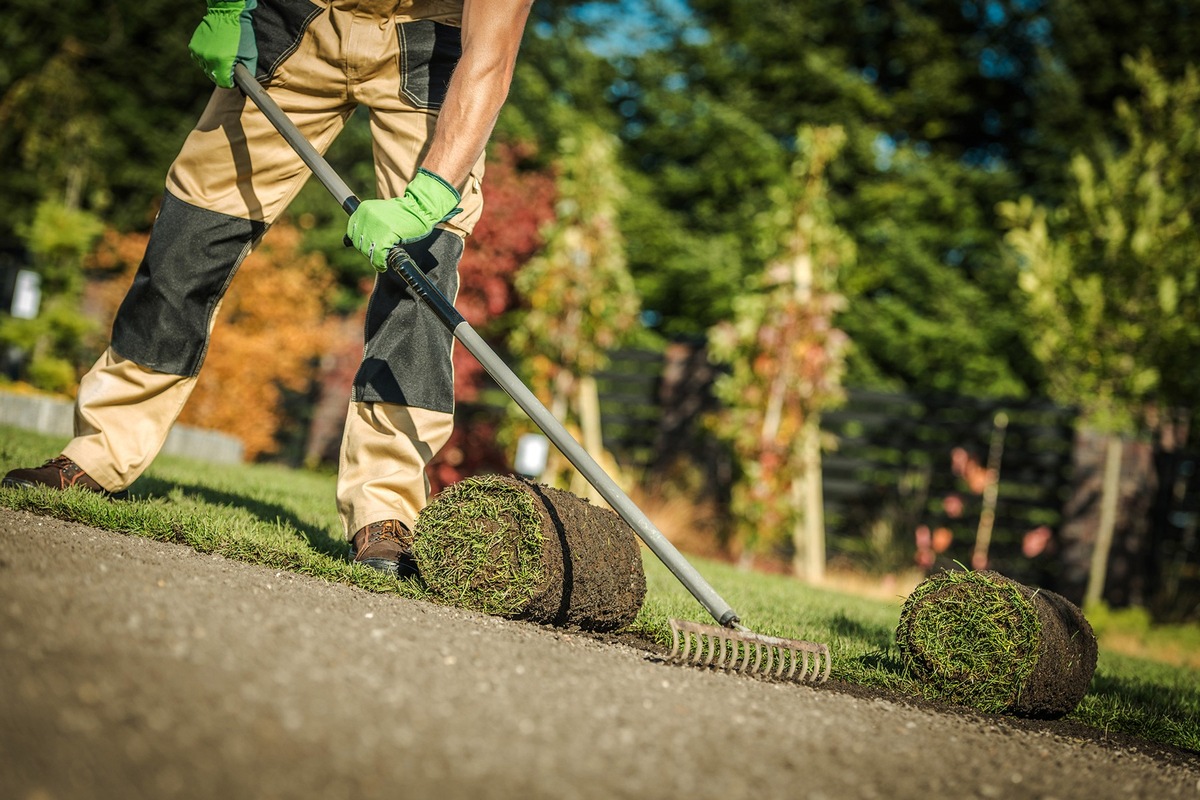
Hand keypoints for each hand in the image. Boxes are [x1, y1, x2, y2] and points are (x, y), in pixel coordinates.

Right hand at [188, 0, 256, 88]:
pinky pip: (199, 58)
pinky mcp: (194, 46)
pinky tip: (213, 49)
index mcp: (222, 63)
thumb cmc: (242, 34)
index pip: (224, 83)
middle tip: (228, 66)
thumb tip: (244, 82)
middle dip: (221, 74)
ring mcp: (199, 52)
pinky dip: (205, 57)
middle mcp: (208, 59)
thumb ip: (247, 71)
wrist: (228, 14)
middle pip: (213, 77)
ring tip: (221, 55)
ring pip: (205, 68)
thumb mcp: (250, 55)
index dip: (230, 82)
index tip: (233, 78)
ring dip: (213, 66)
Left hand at [346, 169, 461, 270]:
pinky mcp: (387, 235)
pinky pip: (378, 256)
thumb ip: (365, 224)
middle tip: (380, 252)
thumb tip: (345, 242)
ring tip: (382, 259)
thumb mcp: (379, 214)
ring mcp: (376, 225)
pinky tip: (384, 264)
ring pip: (368, 251)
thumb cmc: (403, 214)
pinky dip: (380, 263)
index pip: (352, 233)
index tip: (372, 245)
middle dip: (369, 251)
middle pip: (359, 244)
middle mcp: (367, 215)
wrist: (421, 208)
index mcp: (363, 209)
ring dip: (375, 258)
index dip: (361, 243)